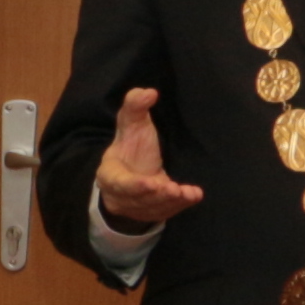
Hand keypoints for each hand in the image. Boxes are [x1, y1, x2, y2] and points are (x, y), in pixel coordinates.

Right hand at [92, 86, 200, 231]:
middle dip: (156, 196)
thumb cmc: (132, 148)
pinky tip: (194, 195)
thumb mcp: (130, 126)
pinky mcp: (153, 213)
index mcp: (110, 174)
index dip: (135, 185)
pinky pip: (166, 212)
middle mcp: (121, 195)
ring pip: (153, 208)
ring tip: (187, 193)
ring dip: (170, 202)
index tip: (151, 182)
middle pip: (138, 199)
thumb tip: (149, 92)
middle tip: (172, 189)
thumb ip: (134, 108)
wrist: (132, 173)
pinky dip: (180, 205)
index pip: (119, 182)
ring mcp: (137, 207)